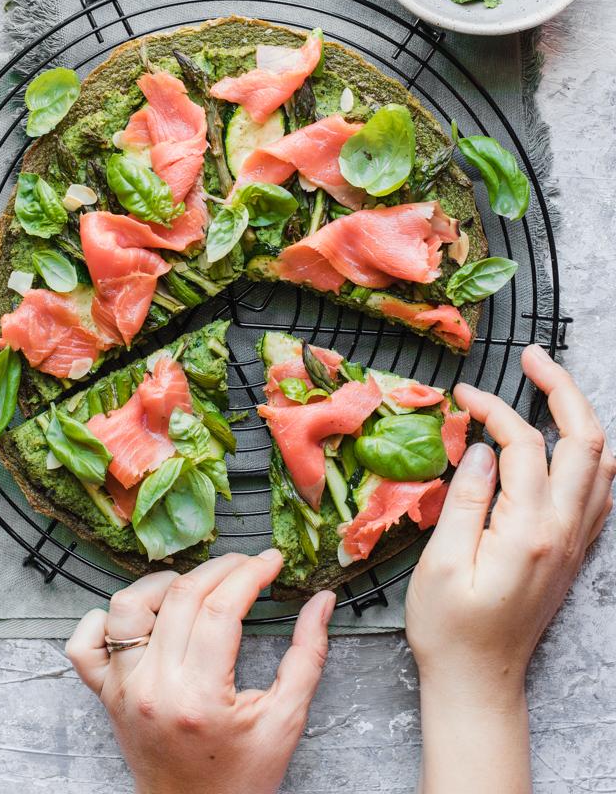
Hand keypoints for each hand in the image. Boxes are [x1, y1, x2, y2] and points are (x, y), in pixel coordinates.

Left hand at [66, 550, 335, 793]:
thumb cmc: (240, 780)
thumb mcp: (285, 722)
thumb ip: (307, 656)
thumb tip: (321, 601)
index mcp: (200, 698)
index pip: (222, 608)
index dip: (251, 573)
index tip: (272, 561)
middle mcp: (154, 689)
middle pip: (181, 596)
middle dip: (221, 568)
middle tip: (247, 566)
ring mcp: (124, 690)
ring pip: (128, 607)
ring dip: (163, 584)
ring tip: (196, 588)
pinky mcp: (106, 696)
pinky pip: (85, 645)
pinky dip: (104, 621)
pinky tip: (142, 619)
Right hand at [406, 344, 614, 793]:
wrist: (479, 683)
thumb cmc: (450, 628)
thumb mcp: (441, 562)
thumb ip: (465, 499)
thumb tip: (482, 447)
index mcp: (528, 530)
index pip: (523, 446)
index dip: (495, 410)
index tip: (462, 398)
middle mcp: (563, 531)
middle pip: (585, 442)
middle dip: (562, 390)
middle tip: (532, 357)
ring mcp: (574, 542)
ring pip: (602, 464)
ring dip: (581, 417)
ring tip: (550, 386)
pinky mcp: (571, 552)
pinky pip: (599, 492)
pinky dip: (589, 454)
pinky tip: (567, 443)